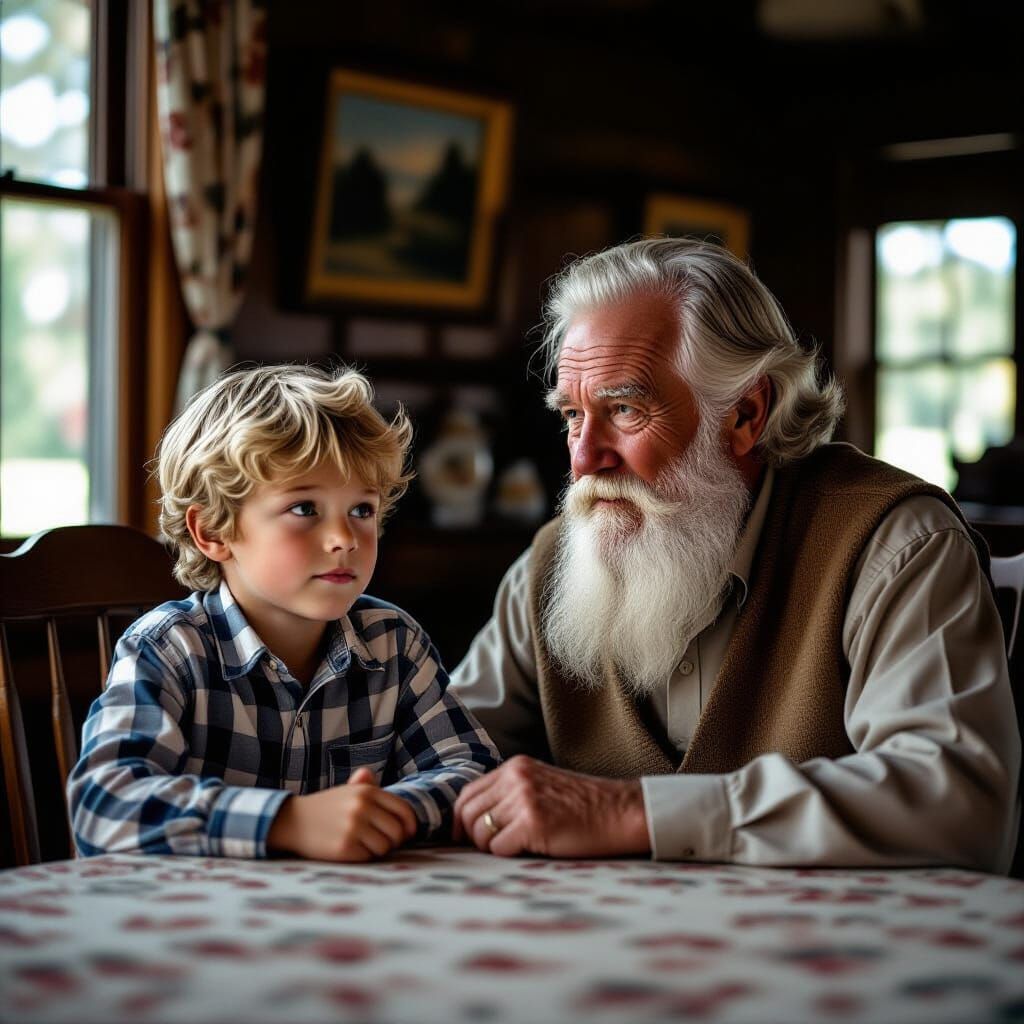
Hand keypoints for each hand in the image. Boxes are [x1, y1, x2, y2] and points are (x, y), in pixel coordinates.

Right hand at [268, 767, 417, 861]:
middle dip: (394, 840)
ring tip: (364, 845)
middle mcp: (362, 807)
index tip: (408, 833)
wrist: (293, 821)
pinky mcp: (344, 847)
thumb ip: (371, 789)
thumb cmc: (327, 807)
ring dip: (378, 850)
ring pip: (385, 847)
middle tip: (382, 842)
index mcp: (367, 791)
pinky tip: (350, 849)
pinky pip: (368, 857)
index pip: (403, 810)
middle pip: (397, 831)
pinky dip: (363, 857)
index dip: (410, 825)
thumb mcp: (349, 791)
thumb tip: (393, 797)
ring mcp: (353, 827)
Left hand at [453, 755, 649, 857]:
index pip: (468, 793)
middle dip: (473, 837)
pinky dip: (509, 855)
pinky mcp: (533, 822)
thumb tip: (470, 821)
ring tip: (518, 847)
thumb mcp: (541, 785)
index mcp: (515, 767)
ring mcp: (524, 799)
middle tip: (491, 849)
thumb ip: (509, 793)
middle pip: (468, 814)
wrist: (619, 812)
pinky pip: (499, 848)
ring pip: (481, 833)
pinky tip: (532, 850)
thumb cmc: (582, 807)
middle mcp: (515, 778)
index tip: (463, 837)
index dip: (460, 820)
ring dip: (493, 848)